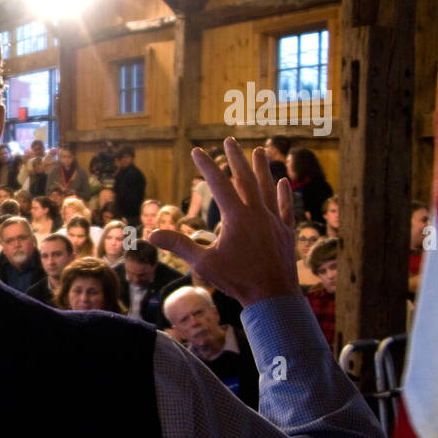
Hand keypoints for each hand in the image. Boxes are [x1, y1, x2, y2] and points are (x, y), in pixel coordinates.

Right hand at [149, 138, 299, 307]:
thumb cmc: (237, 280)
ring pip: (268, 188)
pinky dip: (284, 193)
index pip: (219, 184)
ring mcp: (275, 221)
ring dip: (262, 169)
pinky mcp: (286, 232)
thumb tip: (151, 235)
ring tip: (258, 152)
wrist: (273, 297)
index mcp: (237, 217)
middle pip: (246, 179)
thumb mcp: (203, 264)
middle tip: (230, 141)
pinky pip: (286, 207)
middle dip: (236, 159)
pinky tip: (283, 181)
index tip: (197, 151)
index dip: (207, 166)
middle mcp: (258, 213)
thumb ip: (179, 245)